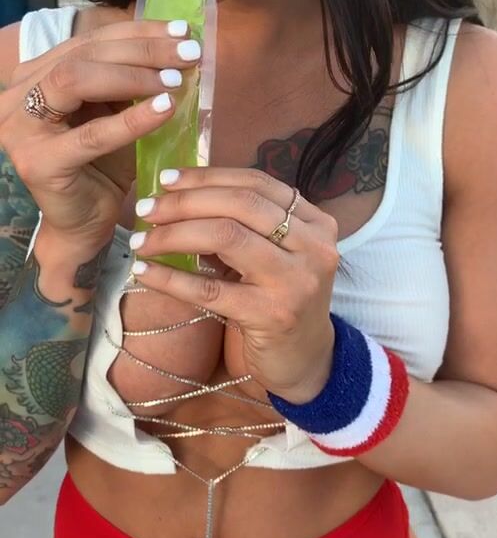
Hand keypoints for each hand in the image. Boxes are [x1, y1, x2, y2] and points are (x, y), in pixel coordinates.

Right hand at [0, 19, 199, 245]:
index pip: (89, 40)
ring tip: (176, 81)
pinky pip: (91, 135)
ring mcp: (22, 128)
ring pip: (76, 80)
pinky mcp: (39, 162)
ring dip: (133, 76)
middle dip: (141, 50)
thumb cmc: (101, 168)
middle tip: (186, 53)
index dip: (137, 32)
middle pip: (83, 54)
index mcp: (36, 76)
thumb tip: (177, 46)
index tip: (181, 30)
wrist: (83, 224)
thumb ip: (129, 82)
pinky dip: (132, 120)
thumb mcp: (114, 114)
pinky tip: (165, 108)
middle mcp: (19, 96)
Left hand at [128, 167, 339, 399]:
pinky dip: (170, 278)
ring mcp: (295, 280)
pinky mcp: (271, 315)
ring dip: (173, 235)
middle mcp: (312, 246)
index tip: (166, 180)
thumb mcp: (274, 255)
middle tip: (146, 210)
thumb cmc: (281, 300)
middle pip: (239, 204)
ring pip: (225, 236)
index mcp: (314, 223)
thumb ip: (244, 225)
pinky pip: (209, 288)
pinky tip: (144, 273)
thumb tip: (179, 196)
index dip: (207, 177)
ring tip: (142, 241)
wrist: (305, 361)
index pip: (256, 183)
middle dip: (185, 203)